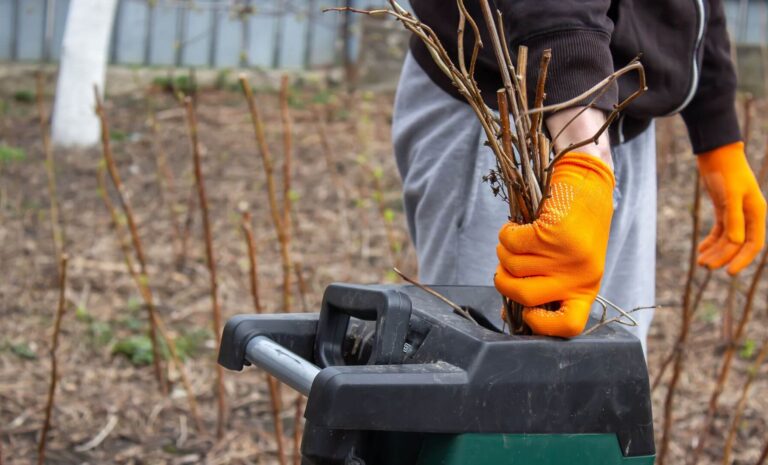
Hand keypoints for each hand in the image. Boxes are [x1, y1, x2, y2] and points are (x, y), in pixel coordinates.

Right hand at [494, 152, 614, 336]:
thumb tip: (509, 315)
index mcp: (587, 288)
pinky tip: (516, 226)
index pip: (569, 326)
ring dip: (504, 251)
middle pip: (524, 297)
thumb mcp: (570, 264)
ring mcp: (566, 255)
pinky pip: (511, 242)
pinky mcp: (552, 232)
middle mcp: (579, 275)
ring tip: (515, 238)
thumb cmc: (575, 226)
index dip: (541, 325)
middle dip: (503, 281)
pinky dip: (506, 233)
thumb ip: (547, 287)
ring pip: (512, 265)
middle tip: (505, 266)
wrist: (589, 182)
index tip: (527, 312)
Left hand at [697, 142, 765, 274]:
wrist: (716, 152)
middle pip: (738, 244)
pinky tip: (700, 250)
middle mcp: (749, 215)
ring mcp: (736, 212)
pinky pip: (719, 230)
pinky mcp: (723, 208)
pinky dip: (710, 241)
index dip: (743, 259)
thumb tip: (736, 243)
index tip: (729, 272)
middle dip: (723, 257)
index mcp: (757, 212)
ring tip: (700, 262)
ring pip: (727, 239)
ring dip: (715, 251)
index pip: (753, 243)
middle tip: (705, 267)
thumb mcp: (730, 194)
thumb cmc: (726, 171)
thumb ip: (734, 217)